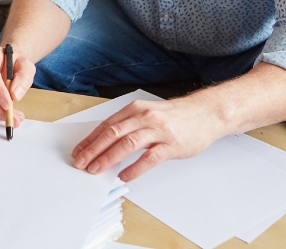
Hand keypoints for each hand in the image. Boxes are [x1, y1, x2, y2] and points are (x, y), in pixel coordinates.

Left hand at [71, 96, 225, 180]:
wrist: (206, 114)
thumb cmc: (175, 116)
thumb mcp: (148, 113)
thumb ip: (129, 125)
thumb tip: (105, 143)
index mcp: (135, 109)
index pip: (107, 125)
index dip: (90, 139)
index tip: (78, 152)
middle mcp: (144, 117)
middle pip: (113, 133)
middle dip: (93, 149)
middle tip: (81, 163)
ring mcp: (158, 130)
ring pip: (128, 143)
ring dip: (108, 158)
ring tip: (96, 170)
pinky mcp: (172, 144)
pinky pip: (149, 158)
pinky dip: (134, 168)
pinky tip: (124, 176)